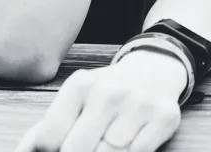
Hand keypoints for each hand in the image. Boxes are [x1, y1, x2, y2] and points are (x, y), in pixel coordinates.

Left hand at [14, 49, 187, 151]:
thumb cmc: (106, 93)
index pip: (49, 138)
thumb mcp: (75, 100)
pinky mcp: (164, 116)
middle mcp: (108, 92)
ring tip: (104, 144)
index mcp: (79, 85)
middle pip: (76, 150)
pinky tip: (128, 145)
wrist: (156, 68)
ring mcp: (138, 104)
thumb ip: (46, 128)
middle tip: (86, 146)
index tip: (59, 149)